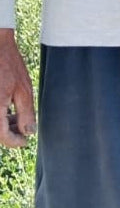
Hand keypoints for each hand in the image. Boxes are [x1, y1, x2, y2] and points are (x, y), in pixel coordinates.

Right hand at [0, 28, 34, 146]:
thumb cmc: (9, 65)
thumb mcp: (23, 90)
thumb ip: (26, 114)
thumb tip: (28, 132)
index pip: (2, 137)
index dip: (15, 142)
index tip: (26, 142)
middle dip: (9, 133)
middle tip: (24, 128)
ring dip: (4, 125)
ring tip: (18, 117)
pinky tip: (8, 110)